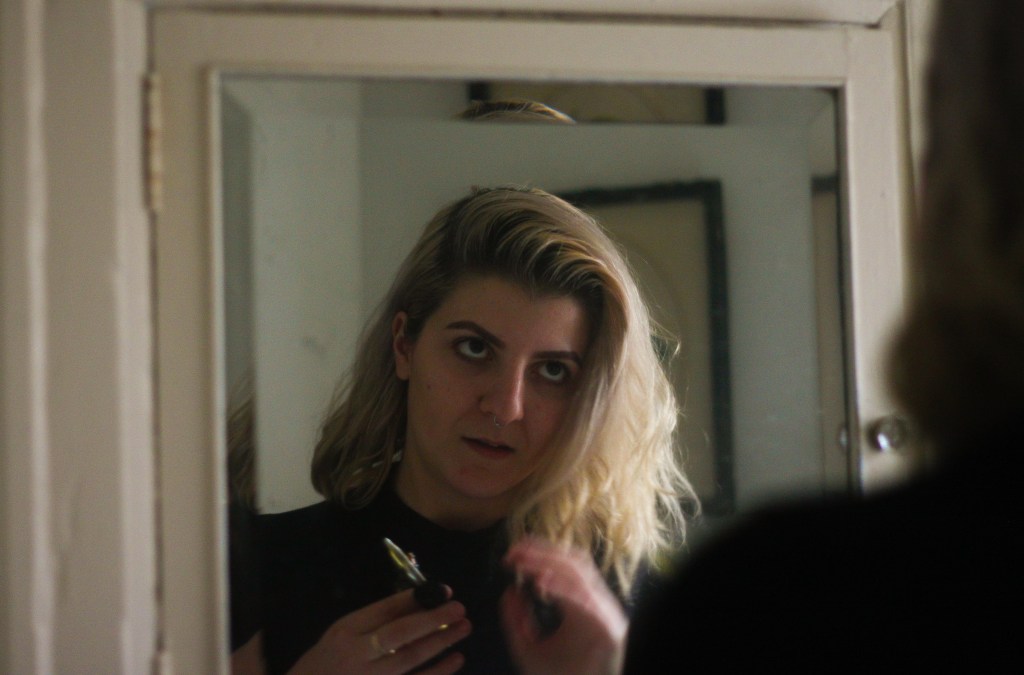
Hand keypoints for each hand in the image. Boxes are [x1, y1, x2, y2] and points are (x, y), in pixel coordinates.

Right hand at [287, 587, 470, 673]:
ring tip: (463, 628)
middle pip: (399, 635)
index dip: (416, 599)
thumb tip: (422, 599)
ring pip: (410, 661)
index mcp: (346, 632)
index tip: (444, 590)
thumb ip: (378, 618)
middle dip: (432, 620)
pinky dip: (436, 673)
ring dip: (440, 644)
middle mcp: (356, 656)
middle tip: (460, 608)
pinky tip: (456, 659)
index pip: (384, 611)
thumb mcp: (345, 632)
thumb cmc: (329, 660)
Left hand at [501, 538, 626, 674]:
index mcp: (580, 606)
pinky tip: (541, 583)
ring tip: (524, 562)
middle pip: (574, 563)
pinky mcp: (609, 630)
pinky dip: (564, 589)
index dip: (539, 554)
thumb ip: (516, 621)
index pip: (564, 568)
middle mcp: (595, 605)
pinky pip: (587, 602)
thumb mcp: (528, 649)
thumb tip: (509, 591)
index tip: (512, 553)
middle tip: (514, 552)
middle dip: (542, 553)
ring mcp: (604, 615)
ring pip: (582, 576)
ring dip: (551, 564)